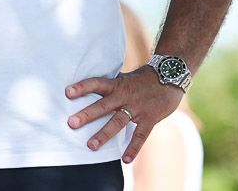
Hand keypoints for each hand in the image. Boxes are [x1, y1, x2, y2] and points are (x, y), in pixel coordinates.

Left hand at [66, 66, 182, 163]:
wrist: (170, 76)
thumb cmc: (142, 79)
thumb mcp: (124, 78)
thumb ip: (110, 86)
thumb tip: (88, 90)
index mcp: (117, 84)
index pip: (97, 83)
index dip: (82, 87)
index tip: (67, 93)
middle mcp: (125, 95)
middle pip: (103, 105)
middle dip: (87, 114)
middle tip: (71, 123)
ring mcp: (137, 107)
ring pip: (118, 121)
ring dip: (104, 134)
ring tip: (91, 145)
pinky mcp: (150, 118)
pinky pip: (140, 135)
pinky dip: (133, 148)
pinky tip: (125, 160)